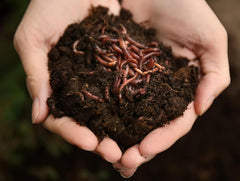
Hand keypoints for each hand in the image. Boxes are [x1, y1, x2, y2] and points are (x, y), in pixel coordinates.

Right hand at [14, 0, 122, 160]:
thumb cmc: (48, 7)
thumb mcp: (33, 38)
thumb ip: (37, 75)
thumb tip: (37, 116)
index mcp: (55, 85)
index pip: (60, 118)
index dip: (72, 133)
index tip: (89, 142)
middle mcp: (78, 88)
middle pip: (88, 121)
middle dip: (101, 139)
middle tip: (116, 154)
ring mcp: (99, 79)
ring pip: (109, 112)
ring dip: (120, 130)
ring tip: (134, 146)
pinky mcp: (118, 67)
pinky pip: (126, 89)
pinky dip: (135, 105)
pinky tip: (146, 117)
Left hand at [114, 0, 229, 176]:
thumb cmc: (187, 8)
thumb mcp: (210, 40)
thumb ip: (214, 75)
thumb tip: (201, 109)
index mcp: (184, 88)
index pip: (176, 121)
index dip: (163, 138)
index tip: (145, 150)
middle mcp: (162, 89)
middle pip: (152, 125)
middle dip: (139, 146)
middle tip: (122, 164)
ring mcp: (140, 82)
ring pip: (131, 116)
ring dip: (120, 137)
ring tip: (107, 154)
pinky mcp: (121, 71)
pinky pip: (113, 94)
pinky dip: (106, 112)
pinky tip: (95, 127)